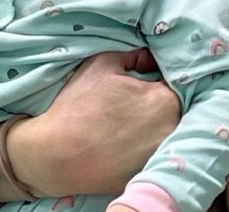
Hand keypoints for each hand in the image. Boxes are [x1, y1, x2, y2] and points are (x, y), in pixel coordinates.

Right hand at [9, 49, 179, 196]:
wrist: (51, 156)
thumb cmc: (78, 106)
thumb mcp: (104, 64)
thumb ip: (135, 55)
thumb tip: (151, 57)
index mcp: (165, 100)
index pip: (177, 83)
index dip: (162, 79)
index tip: (148, 80)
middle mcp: (170, 129)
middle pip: (175, 108)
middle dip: (161, 101)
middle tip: (137, 102)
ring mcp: (159, 154)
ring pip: (166, 131)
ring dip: (156, 124)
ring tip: (131, 122)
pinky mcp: (146, 173)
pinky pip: (153, 153)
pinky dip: (145, 146)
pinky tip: (126, 142)